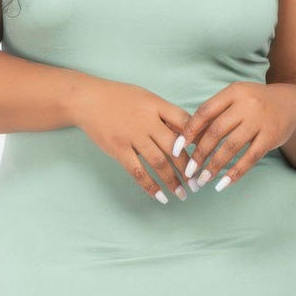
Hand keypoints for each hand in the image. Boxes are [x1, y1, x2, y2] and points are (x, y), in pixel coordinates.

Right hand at [73, 79, 194, 203]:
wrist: (88, 100)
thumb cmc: (120, 98)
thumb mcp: (146, 98)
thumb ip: (166, 114)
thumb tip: (187, 135)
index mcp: (156, 105)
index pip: (184, 123)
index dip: (197, 140)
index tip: (206, 155)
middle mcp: (146, 121)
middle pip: (174, 148)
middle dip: (189, 168)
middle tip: (198, 183)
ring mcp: (132, 136)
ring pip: (158, 163)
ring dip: (173, 181)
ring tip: (182, 194)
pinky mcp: (119, 150)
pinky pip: (137, 172)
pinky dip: (150, 186)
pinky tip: (160, 197)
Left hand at [176, 82, 295, 191]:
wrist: (291, 104)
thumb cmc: (254, 104)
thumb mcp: (234, 100)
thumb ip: (213, 115)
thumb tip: (186, 140)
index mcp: (232, 93)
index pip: (205, 113)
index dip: (188, 132)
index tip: (175, 150)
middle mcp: (246, 105)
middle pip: (216, 132)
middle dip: (199, 154)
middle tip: (188, 172)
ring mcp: (260, 121)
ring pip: (231, 147)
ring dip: (214, 166)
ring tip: (202, 180)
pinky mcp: (271, 137)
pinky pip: (250, 158)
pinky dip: (235, 173)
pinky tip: (222, 184)